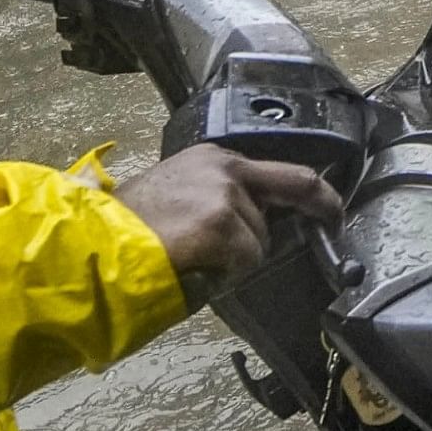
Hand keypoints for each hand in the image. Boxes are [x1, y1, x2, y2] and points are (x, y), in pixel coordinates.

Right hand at [115, 146, 346, 286]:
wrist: (98, 243)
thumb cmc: (129, 226)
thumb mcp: (178, 191)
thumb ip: (220, 196)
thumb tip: (259, 218)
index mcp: (214, 157)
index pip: (285, 170)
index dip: (316, 191)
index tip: (333, 207)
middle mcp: (224, 168)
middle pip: (294, 189)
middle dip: (318, 210)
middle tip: (331, 224)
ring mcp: (224, 196)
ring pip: (261, 239)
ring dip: (240, 257)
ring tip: (198, 257)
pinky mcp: (220, 226)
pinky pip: (246, 260)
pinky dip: (227, 273)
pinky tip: (197, 266)